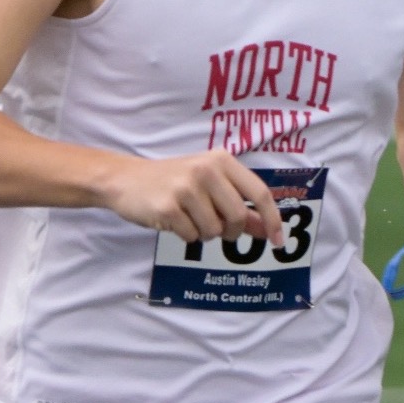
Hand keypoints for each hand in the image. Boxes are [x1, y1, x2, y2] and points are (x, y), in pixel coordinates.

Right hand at [99, 150, 284, 246]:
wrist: (124, 179)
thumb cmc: (172, 182)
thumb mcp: (208, 187)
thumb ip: (239, 206)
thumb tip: (267, 230)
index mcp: (220, 160)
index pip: (259, 192)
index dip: (273, 220)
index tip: (278, 242)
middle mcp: (205, 170)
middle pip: (238, 217)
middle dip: (229, 230)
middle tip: (215, 227)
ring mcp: (185, 187)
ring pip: (214, 230)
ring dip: (204, 232)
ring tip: (187, 217)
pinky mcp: (168, 206)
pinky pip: (192, 236)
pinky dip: (185, 235)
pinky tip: (172, 219)